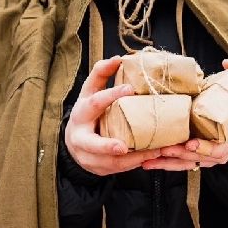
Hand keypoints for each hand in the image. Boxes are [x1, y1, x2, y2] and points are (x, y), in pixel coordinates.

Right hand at [62, 56, 148, 176]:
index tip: (129, 89)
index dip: (110, 96)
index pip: (94, 103)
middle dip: (106, 146)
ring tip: (154, 151)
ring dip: (131, 159)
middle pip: (91, 144)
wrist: (74, 143)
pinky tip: (151, 157)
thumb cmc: (87, 113)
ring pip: (109, 162)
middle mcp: (80, 137)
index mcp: (81, 113)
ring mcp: (88, 156)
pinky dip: (135, 164)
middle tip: (122, 147)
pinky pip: (118, 169)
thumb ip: (101, 75)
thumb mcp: (89, 92)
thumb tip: (117, 58)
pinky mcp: (99, 168)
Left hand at [141, 59, 227, 171]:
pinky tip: (149, 163)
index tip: (190, 143)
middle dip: (177, 155)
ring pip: (185, 165)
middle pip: (195, 158)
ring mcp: (207, 159)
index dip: (203, 147)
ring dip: (166, 164)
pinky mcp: (198, 159)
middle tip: (161, 149)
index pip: (216, 149)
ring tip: (147, 161)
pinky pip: (181, 165)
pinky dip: (166, 165)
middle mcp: (218, 154)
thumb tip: (226, 64)